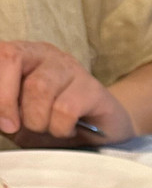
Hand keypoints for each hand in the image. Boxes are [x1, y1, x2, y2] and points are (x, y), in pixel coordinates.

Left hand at [0, 41, 134, 145]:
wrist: (105, 134)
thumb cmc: (58, 124)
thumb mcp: (22, 120)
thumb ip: (6, 114)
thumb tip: (1, 119)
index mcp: (23, 55)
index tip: (2, 121)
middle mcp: (45, 53)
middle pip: (11, 59)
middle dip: (5, 99)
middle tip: (13, 127)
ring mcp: (70, 67)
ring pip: (38, 87)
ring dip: (37, 120)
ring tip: (48, 129)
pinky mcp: (93, 88)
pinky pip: (65, 109)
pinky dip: (61, 127)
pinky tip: (67, 130)